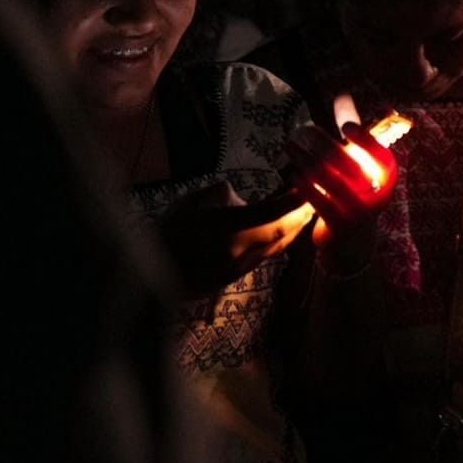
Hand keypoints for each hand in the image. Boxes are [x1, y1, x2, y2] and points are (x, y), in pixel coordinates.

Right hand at [160, 180, 315, 294]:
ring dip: (294, 231)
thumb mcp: (194, 199)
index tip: (306, 186)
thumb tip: (249, 200)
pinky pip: (266, 258)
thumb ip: (226, 195)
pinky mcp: (235, 277)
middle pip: (281, 233)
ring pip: (277, 248)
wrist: (148, 270)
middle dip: (300, 217)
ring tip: (305, 215)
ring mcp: (238, 267)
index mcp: (225, 227)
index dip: (292, 199)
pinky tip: (284, 233)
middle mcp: (237, 250)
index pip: (269, 212)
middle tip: (315, 200)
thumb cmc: (169, 228)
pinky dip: (280, 243)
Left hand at [284, 95, 393, 272]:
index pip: (380, 155)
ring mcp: (359, 211)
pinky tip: (292, 174)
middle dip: (322, 143)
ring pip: (328, 180)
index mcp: (386, 177)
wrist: (355, 243)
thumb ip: (354, 131)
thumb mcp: (361, 164)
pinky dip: (304, 185)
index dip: (365, 139)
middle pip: (347, 163)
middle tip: (302, 129)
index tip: (345, 126)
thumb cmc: (357, 193)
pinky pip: (318, 200)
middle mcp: (376, 194)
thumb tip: (343, 95)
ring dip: (305, 160)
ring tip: (290, 146)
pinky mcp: (339, 225)